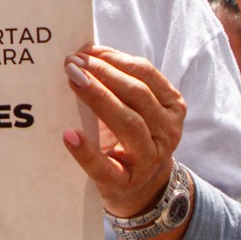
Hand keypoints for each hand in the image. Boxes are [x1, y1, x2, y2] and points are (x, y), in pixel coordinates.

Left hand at [62, 46, 186, 217]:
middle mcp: (167, 131)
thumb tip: (85, 51)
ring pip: (129, 124)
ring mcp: (149, 160)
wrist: (142, 188)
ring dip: (99, 98)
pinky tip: (69, 134)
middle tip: (73, 62)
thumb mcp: (136, 107)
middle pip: (138, 95)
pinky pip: (105, 167)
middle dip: (104, 74)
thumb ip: (118, 81)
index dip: (115, 59)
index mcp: (171, 105)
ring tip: (73, 81)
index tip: (87, 50)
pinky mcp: (125, 183)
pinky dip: (86, 151)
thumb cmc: (131, 135)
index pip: (145, 73)